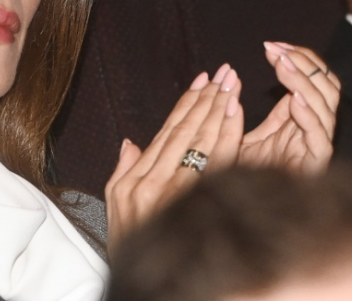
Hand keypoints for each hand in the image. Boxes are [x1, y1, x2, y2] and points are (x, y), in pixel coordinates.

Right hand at [104, 67, 243, 248]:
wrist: (142, 287)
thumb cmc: (130, 248)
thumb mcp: (116, 209)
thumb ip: (122, 171)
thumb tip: (131, 142)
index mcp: (137, 178)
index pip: (168, 131)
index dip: (187, 103)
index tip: (204, 79)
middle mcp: (153, 181)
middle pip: (187, 131)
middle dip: (208, 98)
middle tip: (226, 72)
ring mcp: (173, 193)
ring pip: (201, 142)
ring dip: (218, 109)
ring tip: (233, 85)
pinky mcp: (191, 204)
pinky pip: (215, 165)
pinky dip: (226, 137)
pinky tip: (235, 116)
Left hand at [238, 42, 337, 173]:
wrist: (246, 211)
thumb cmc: (244, 174)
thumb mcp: (239, 134)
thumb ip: (240, 108)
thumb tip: (233, 76)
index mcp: (301, 116)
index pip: (313, 76)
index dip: (296, 57)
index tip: (270, 46)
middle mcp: (315, 125)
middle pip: (327, 84)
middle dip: (303, 63)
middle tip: (277, 51)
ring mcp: (318, 143)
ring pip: (327, 103)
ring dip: (305, 81)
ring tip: (283, 66)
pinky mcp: (317, 163)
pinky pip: (320, 136)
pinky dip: (310, 115)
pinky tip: (295, 100)